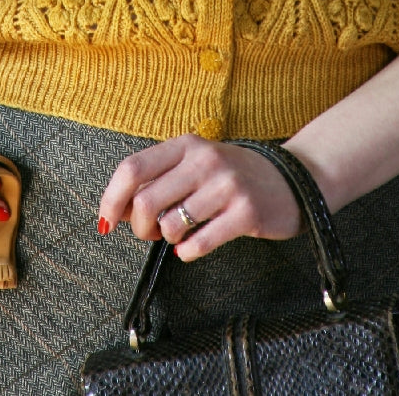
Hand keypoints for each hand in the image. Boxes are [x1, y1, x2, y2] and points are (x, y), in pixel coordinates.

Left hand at [98, 135, 300, 261]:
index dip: (111, 198)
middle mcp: (205, 160)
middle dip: (140, 228)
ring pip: (170, 226)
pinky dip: (188, 253)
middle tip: (152, 233)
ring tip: (182, 233)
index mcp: (187, 144)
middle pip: (145, 202)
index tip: (106, 221)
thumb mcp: (196, 164)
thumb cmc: (234, 176)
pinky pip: (198, 244)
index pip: (132, 168)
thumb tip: (115, 211)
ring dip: (168, 239)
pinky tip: (196, 244)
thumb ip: (160, 180)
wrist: (292, 179)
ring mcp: (227, 186)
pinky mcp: (245, 214)